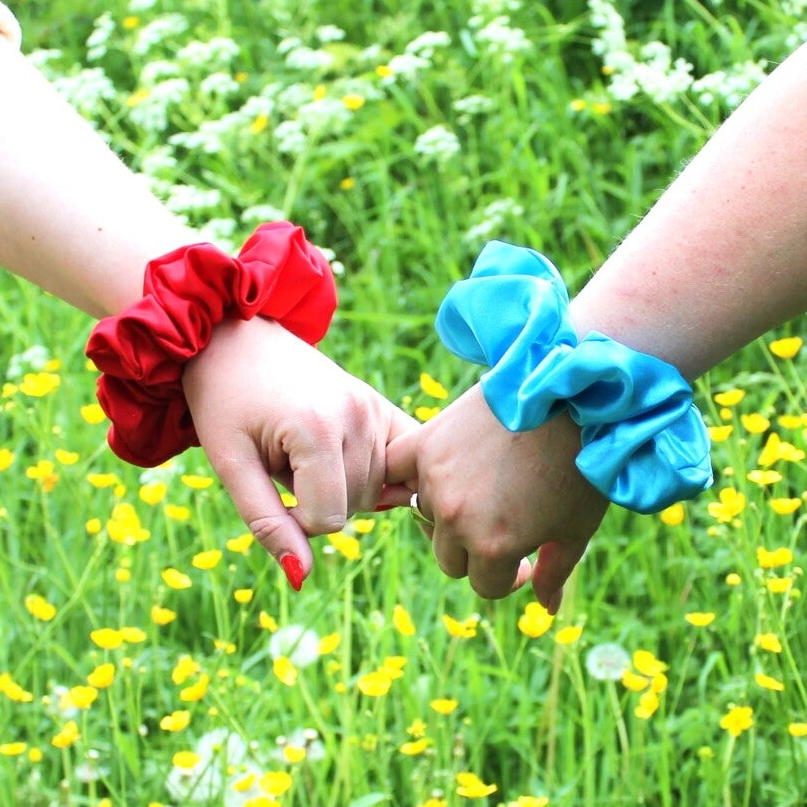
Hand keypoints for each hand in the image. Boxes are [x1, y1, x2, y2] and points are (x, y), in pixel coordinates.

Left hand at [182, 317, 416, 585]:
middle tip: (282, 462)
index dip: (294, 519)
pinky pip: (400, 456)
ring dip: (340, 485)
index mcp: (317, 431)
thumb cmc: (223, 400)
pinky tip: (359, 466)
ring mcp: (374, 407)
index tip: (268, 488)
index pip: (329, 518)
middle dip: (316, 501)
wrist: (234, 338)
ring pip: (374, 489)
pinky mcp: (379, 404)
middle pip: (354, 505)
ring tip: (304, 448)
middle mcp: (358, 416)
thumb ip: (267, 522)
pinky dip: (383, 473)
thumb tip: (300, 576)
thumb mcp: (230, 464)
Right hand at [386, 384, 608, 608]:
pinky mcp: (426, 442)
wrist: (570, 394)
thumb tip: (546, 609)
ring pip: (427, 518)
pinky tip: (429, 474)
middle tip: (501, 522)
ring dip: (449, 511)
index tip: (524, 558)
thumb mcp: (576, 527)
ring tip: (481, 487)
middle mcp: (456, 519)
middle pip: (449, 558)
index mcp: (494, 547)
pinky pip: (395, 469)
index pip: (484, 586)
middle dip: (476, 550)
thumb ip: (554, 573)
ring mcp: (435, 479)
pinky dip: (404, 474)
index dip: (509, 577)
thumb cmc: (581, 465)